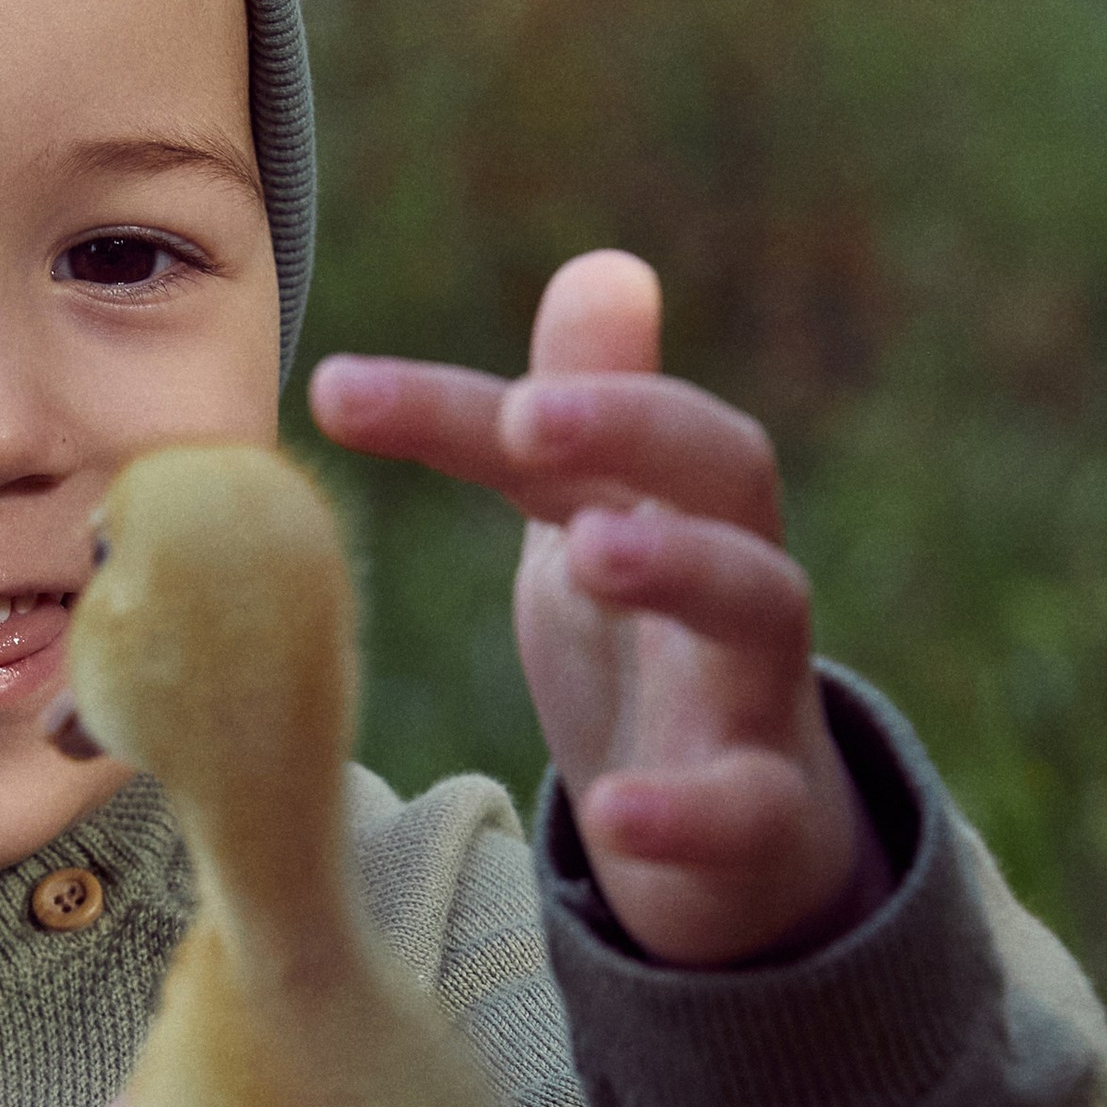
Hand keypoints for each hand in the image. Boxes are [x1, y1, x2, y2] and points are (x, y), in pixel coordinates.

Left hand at [310, 249, 886, 964]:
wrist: (743, 842)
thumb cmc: (653, 659)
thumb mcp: (601, 530)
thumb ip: (579, 418)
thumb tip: (604, 263)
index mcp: (670, 499)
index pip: (582, 422)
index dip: (462, 401)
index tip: (336, 390)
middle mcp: (733, 570)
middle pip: (725, 465)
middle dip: (632, 424)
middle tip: (531, 414)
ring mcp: (761, 690)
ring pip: (761, 604)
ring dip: (680, 565)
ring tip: (589, 553)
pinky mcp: (770, 815)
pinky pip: (751, 803)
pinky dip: (688, 808)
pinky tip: (613, 812)